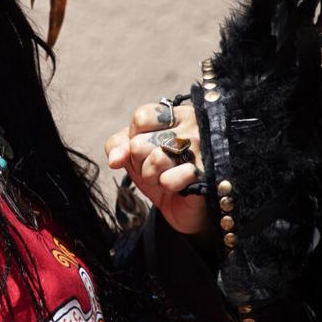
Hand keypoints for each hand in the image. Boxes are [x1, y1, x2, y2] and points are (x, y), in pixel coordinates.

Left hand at [105, 100, 209, 235]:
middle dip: (141, 163)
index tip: (147, 148)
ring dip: (153, 177)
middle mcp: (193, 125)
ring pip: (155, 159)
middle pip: (140, 143)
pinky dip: (168, 186)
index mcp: (177, 114)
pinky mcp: (207, 172)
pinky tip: (180, 186)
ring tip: (167, 176)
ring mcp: (203, 147)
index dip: (134, 139)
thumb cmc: (164, 172)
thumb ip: (119, 146)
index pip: (140, 117)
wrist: (189, 207)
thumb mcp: (137, 155)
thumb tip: (114, 159)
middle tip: (158, 168)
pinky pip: (169, 180)